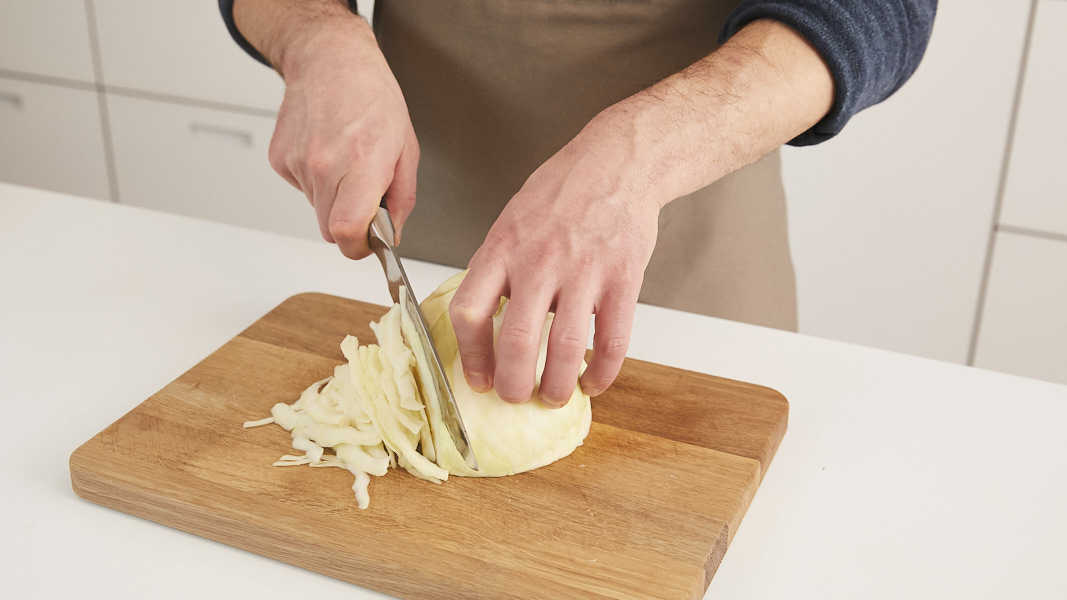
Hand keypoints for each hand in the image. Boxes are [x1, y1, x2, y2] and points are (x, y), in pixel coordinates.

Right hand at [260, 10, 418, 256]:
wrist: (330, 60)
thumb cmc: (372, 97)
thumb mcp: (407, 148)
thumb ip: (402, 198)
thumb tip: (392, 233)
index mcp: (362, 163)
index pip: (347, 231)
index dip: (359, 247)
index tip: (370, 242)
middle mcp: (325, 165)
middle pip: (331, 230)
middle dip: (350, 224)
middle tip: (365, 198)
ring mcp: (298, 163)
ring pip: (316, 210)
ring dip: (333, 199)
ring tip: (346, 163)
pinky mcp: (280, 160)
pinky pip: (302, 190)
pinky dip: (316, 182)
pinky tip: (327, 151)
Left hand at [449, 117, 661, 407]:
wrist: (618, 162)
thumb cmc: (562, 191)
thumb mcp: (511, 221)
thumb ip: (496, 268)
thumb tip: (481, 320)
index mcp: (502, 249)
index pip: (469, 312)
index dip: (471, 357)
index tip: (478, 379)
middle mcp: (538, 262)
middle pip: (514, 341)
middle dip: (513, 384)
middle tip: (515, 397)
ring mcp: (583, 271)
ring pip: (564, 348)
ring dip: (556, 386)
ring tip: (553, 397)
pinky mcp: (622, 278)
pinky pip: (611, 340)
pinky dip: (602, 372)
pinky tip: (593, 382)